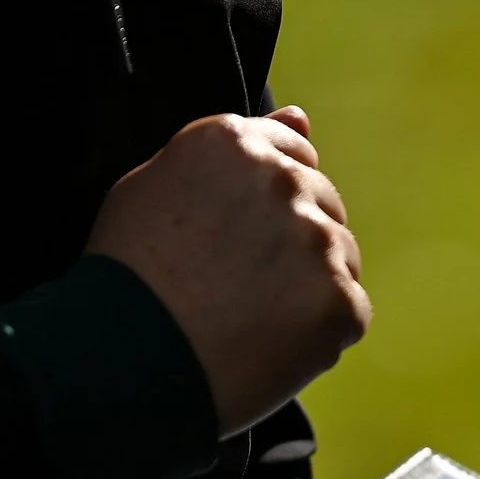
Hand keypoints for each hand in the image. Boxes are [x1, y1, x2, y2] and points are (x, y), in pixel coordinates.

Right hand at [86, 105, 369, 436]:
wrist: (129, 361)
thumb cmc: (131, 277)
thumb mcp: (155, 186)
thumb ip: (235, 149)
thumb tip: (300, 117)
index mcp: (233, 143)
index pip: (291, 151)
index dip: (274, 198)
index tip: (254, 229)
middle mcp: (282, 181)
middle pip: (320, 204)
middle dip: (294, 240)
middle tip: (243, 284)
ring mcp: (316, 241)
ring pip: (340, 257)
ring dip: (311, 284)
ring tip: (252, 317)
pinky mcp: (339, 301)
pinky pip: (350, 311)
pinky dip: (322, 332)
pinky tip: (272, 343)